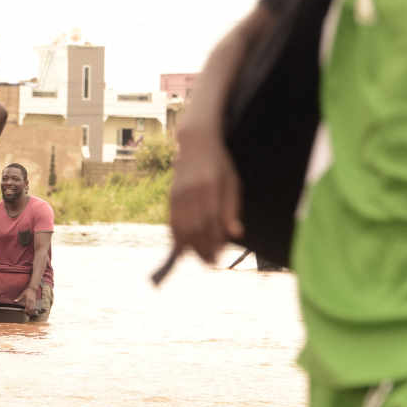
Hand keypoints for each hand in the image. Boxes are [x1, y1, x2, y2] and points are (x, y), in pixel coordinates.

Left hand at [15, 285, 39, 315]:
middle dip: (29, 311)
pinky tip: (34, 310)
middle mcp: (31, 300)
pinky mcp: (35, 300)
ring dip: (32, 310)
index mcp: (27, 299)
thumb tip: (15, 301)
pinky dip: (34, 308)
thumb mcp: (22, 294)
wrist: (32, 288)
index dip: (26, 309)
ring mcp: (33, 300)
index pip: (27, 305)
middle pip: (30, 307)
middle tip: (27, 314)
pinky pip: (35, 305)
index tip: (25, 312)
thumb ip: (19, 298)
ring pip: (33, 307)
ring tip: (30, 313)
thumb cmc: (27, 291)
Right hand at [169, 131, 243, 264]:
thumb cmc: (220, 166)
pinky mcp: (171, 195)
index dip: (214, 242)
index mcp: (211, 187)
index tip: (220, 256)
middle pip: (195, 227)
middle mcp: (192, 190)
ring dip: (190, 246)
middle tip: (211, 262)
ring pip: (181, 227)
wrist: (196, 144)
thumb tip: (236, 234)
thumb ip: (232, 209)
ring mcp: (179, 192)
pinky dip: (177, 236)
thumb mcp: (232, 184)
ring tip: (200, 257)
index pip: (212, 221)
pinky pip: (172, 221)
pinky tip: (185, 246)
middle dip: (202, 248)